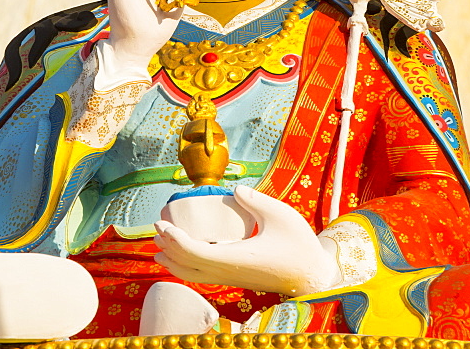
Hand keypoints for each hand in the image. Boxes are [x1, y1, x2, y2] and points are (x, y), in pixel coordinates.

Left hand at [153, 186, 340, 295]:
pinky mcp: (236, 279)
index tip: (162, 224)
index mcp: (235, 258)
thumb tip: (235, 189)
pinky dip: (187, 266)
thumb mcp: (281, 215)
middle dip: (168, 247)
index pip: (194, 253)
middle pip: (188, 266)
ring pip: (194, 275)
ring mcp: (232, 278)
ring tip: (159, 246)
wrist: (313, 277)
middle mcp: (229, 272)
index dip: (174, 240)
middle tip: (156, 227)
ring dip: (175, 260)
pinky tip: (185, 257)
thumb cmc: (299, 245)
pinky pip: (203, 276)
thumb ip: (256, 200)